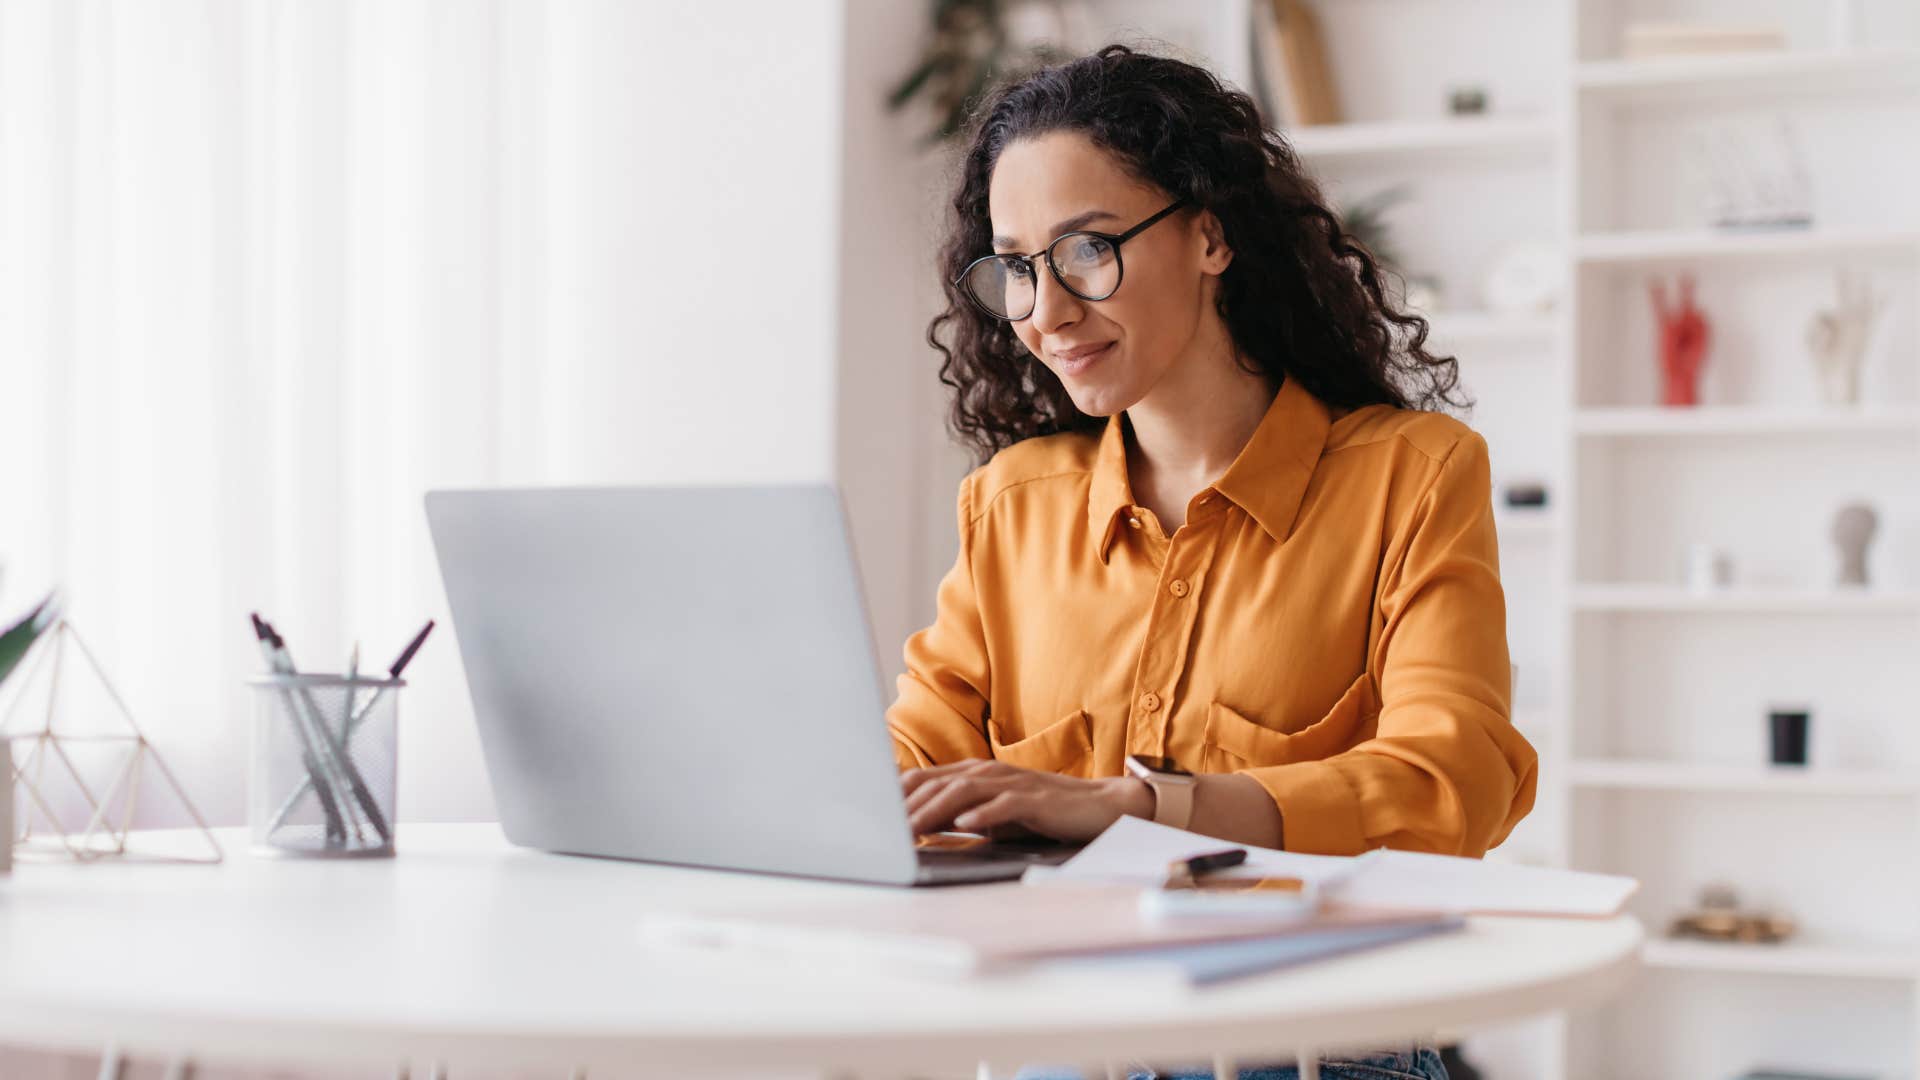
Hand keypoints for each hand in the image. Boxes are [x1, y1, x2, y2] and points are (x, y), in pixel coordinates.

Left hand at [901, 759, 1154, 842]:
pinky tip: (963, 826)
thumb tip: (917, 826)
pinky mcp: (1035, 798)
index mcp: (973, 774)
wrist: (1099, 807)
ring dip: (932, 811)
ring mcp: (1012, 783)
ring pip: (962, 791)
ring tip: (909, 829)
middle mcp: (988, 772)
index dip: (893, 799)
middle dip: (904, 808)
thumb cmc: (1042, 813)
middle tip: (878, 831)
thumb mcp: (992, 814)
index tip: (866, 818)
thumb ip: (958, 813)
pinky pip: (1003, 805)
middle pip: (935, 784)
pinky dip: (981, 814)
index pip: (922, 780)